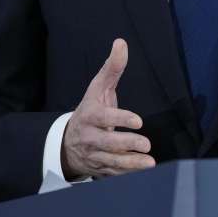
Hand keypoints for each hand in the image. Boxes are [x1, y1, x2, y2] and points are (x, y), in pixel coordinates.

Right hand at [61, 39, 154, 178]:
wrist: (68, 142)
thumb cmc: (90, 110)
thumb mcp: (98, 88)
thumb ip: (112, 68)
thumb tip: (121, 42)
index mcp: (89, 115)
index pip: (103, 117)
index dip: (120, 118)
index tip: (138, 121)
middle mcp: (90, 137)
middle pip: (107, 142)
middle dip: (126, 144)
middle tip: (146, 144)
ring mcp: (95, 154)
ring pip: (112, 161)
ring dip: (130, 163)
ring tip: (149, 162)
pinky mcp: (101, 167)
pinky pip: (114, 173)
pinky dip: (128, 174)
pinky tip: (144, 171)